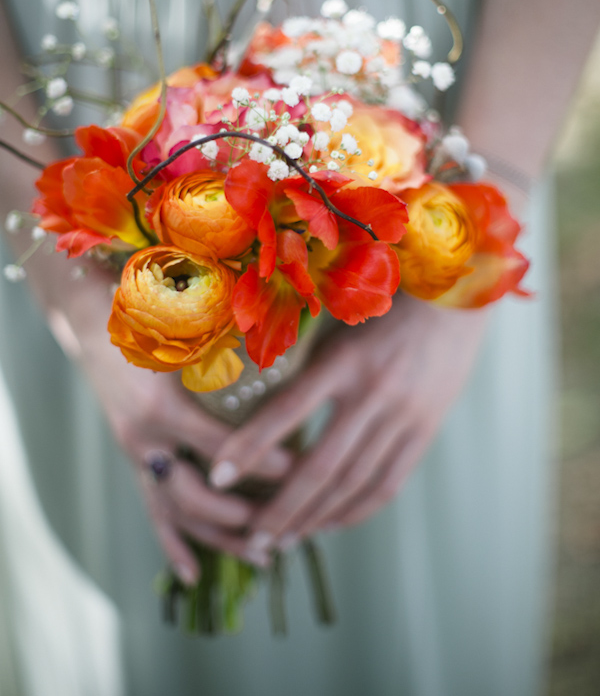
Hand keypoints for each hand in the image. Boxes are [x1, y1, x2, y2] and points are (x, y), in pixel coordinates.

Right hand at [48, 266, 291, 581]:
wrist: (94, 323)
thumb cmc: (147, 315)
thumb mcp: (185, 330)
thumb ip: (227, 347)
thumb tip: (286, 356)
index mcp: (160, 405)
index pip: (219, 445)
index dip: (261, 461)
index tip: (303, 467)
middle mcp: (144, 438)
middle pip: (192, 495)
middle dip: (239, 514)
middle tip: (282, 522)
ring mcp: (137, 454)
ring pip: (176, 513)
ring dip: (218, 539)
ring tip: (262, 557)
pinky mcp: (137, 460)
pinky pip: (153, 511)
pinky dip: (172, 545)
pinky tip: (192, 574)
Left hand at [209, 296, 487, 549]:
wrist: (452, 300)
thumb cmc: (380, 307)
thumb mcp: (337, 328)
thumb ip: (303, 366)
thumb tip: (252, 405)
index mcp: (342, 360)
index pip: (286, 410)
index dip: (249, 446)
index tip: (216, 475)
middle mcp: (372, 392)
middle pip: (320, 466)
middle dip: (281, 508)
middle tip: (250, 539)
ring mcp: (402, 416)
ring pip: (352, 483)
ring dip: (315, 518)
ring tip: (282, 541)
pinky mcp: (425, 431)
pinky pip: (387, 483)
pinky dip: (355, 510)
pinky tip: (329, 524)